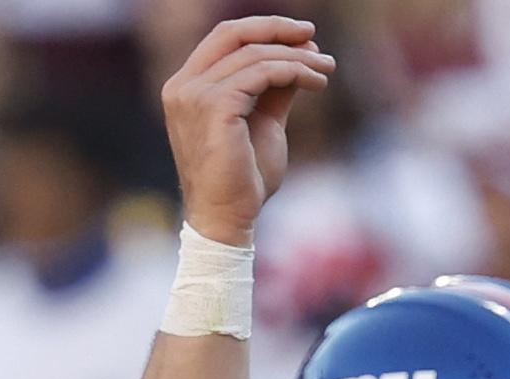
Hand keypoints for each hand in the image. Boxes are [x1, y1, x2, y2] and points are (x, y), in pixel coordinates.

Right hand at [158, 15, 333, 246]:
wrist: (228, 218)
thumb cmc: (244, 178)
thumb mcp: (262, 121)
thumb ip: (274, 88)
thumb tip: (299, 55)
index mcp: (187, 86)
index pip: (224, 38)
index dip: (263, 28)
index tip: (302, 35)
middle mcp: (183, 86)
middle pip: (234, 34)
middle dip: (278, 29)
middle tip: (314, 37)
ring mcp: (194, 95)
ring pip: (254, 55)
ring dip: (297, 57)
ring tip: (326, 69)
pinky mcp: (214, 107)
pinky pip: (261, 74)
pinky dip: (293, 72)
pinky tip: (316, 83)